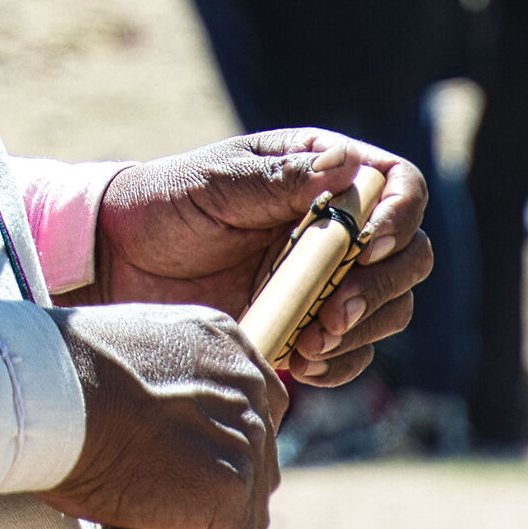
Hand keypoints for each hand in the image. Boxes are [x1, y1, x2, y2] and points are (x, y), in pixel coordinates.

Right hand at [38, 303, 280, 528]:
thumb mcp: (128, 362)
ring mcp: (245, 438)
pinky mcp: (230, 490)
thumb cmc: (58, 379)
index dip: (216, 448)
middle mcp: (247, 384)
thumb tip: (159, 441)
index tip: (174, 473)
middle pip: (255, 461)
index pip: (251, 406)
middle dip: (213, 495)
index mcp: (223, 341)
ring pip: (242, 512)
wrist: (43, 393)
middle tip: (155, 513)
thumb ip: (164, 390)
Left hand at [76, 132, 431, 389]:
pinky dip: (339, 363)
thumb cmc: (164, 204)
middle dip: (381, 287)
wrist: (118, 263)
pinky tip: (303, 364)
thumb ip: (278, 180)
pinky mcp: (310, 324)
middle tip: (334, 314)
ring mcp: (327, 278)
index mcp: (320, 172)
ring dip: (362, 330)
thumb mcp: (215, 184)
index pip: (397, 186)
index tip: (369, 244)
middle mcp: (337, 225)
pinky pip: (352, 351)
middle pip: (409, 256)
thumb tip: (345, 164)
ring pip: (389, 307)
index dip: (399, 215)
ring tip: (310, 344)